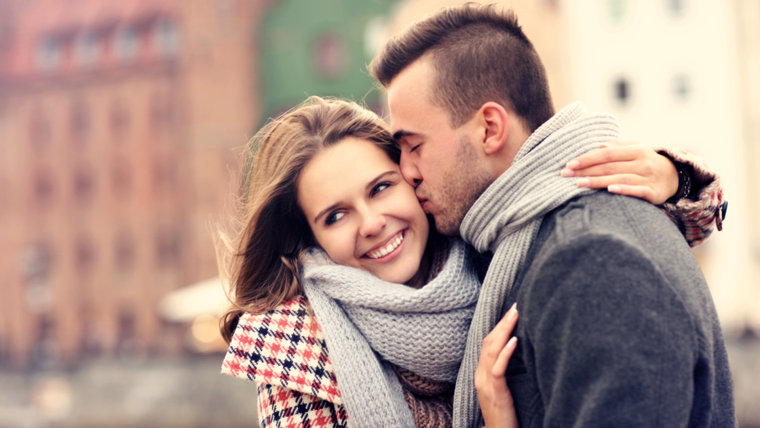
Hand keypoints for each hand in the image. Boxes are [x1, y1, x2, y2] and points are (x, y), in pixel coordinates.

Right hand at [475, 303, 518, 427]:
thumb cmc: (504, 415)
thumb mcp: (502, 389)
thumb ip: (503, 371)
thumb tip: (515, 351)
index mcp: (481, 374)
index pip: (487, 344)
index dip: (498, 327)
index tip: (510, 312)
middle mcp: (480, 376)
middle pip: (488, 343)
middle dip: (502, 323)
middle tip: (515, 306)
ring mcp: (486, 384)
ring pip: (491, 351)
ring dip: (504, 331)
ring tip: (515, 315)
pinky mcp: (496, 392)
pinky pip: (498, 369)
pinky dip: (506, 352)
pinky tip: (514, 341)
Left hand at [561, 141, 678, 204]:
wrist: (676, 177)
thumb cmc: (646, 162)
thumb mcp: (635, 150)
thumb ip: (618, 147)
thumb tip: (599, 145)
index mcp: (637, 150)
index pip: (607, 154)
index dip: (588, 158)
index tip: (570, 163)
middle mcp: (643, 162)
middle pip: (610, 167)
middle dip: (586, 171)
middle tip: (566, 175)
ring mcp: (649, 178)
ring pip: (619, 179)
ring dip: (598, 182)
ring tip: (579, 184)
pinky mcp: (654, 193)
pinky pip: (637, 191)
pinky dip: (624, 190)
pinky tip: (610, 190)